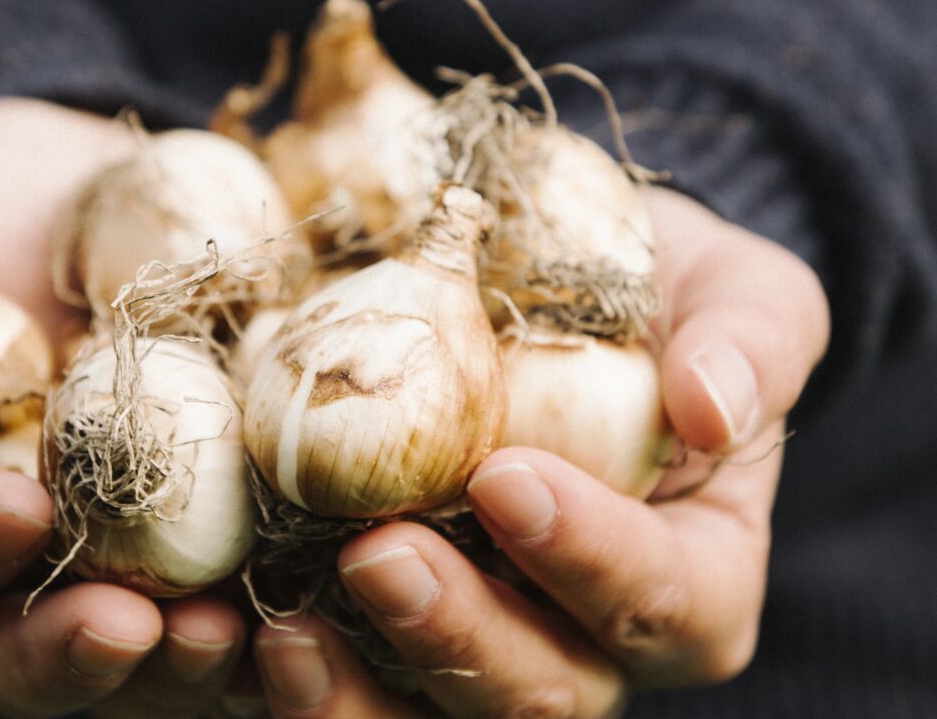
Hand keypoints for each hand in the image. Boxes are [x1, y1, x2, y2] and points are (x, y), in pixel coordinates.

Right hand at [0, 98, 245, 716]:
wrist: (94, 184)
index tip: (11, 508)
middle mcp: (17, 548)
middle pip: (15, 649)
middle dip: (71, 654)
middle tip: (141, 630)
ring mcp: (120, 543)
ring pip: (133, 649)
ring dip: (177, 666)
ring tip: (233, 636)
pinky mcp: (216, 520)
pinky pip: (238, 590)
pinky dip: (271, 611)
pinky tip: (314, 594)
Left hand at [252, 188, 829, 716]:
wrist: (557, 297)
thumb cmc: (661, 298)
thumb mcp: (739, 296)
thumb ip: (752, 345)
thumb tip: (711, 406)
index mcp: (690, 579)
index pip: (663, 602)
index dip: (591, 559)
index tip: (505, 478)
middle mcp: (586, 640)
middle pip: (541, 692)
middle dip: (460, 636)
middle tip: (377, 552)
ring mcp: (481, 646)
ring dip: (351, 695)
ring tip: (280, 631)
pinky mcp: (386, 633)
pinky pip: (341, 683)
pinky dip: (276, 674)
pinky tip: (222, 627)